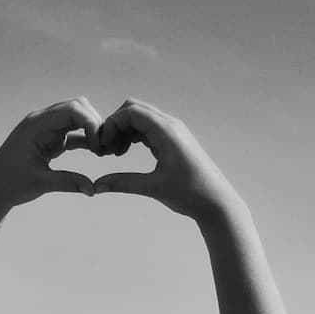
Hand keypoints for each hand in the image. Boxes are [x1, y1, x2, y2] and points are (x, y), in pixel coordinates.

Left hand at [0, 97, 105, 208]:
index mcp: (37, 125)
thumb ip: (68, 183)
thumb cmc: (10, 183)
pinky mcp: (51, 139)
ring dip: (92, 130)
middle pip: (77, 107)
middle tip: (104, 147)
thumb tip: (93, 189)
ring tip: (102, 151)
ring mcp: (47, 129)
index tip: (99, 145)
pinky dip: (87, 139)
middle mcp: (42, 121)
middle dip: (95, 123)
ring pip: (78, 117)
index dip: (91, 122)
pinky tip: (97, 152)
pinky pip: (74, 132)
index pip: (71, 109)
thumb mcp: (39, 183)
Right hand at [88, 100, 237, 218]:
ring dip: (124, 130)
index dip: (111, 125)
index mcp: (167, 131)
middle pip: (134, 109)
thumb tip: (97, 186)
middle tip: (106, 149)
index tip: (103, 147)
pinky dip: (134, 136)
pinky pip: (149, 129)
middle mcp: (171, 125)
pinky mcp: (174, 141)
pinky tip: (126, 153)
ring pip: (141, 118)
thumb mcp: (153, 188)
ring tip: (115, 153)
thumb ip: (123, 183)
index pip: (131, 111)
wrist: (217, 203)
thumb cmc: (191, 194)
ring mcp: (174, 132)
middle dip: (116, 125)